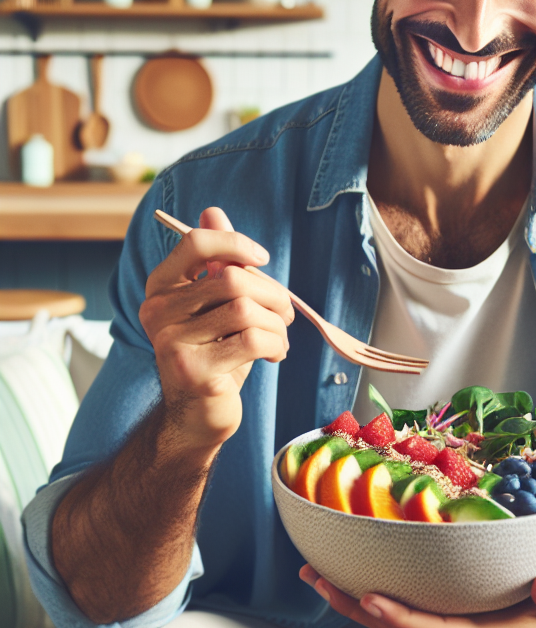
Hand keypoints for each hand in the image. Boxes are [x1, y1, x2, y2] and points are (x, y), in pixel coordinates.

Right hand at [139, 206, 294, 448]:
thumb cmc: (214, 353)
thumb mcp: (216, 305)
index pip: (196, 243)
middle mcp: (158, 311)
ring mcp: (172, 343)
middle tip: (286, 315)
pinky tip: (274, 355)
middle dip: (273, 295)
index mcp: (161, 287)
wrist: (197, 416)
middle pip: (233, 280)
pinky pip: (253, 340)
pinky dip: (276, 344)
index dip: (236, 244)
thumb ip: (215, 261)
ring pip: (247, 310)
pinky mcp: (194, 371)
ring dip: (278, 325)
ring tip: (279, 339)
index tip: (262, 259)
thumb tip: (213, 211)